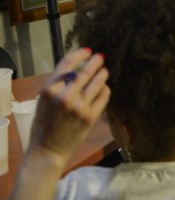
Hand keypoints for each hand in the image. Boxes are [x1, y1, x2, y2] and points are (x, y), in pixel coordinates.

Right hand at [29, 48, 109, 164]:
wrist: (48, 149)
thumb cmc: (44, 123)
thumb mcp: (44, 100)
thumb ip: (58, 84)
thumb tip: (76, 68)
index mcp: (50, 89)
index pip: (67, 64)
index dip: (79, 55)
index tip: (87, 50)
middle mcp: (65, 95)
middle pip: (85, 71)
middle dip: (95, 62)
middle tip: (101, 57)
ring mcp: (79, 106)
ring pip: (97, 83)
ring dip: (103, 74)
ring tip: (104, 71)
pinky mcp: (90, 116)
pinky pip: (103, 96)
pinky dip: (105, 90)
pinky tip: (104, 88)